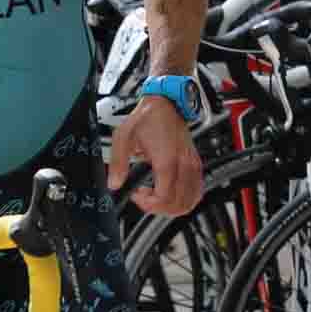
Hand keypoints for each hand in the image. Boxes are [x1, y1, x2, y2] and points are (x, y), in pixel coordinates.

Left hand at [107, 97, 201, 216]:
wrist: (166, 103)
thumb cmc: (147, 117)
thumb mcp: (124, 136)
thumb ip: (118, 162)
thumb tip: (114, 183)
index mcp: (167, 159)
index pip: (164, 197)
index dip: (148, 204)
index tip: (136, 194)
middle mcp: (183, 164)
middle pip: (178, 204)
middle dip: (158, 208)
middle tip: (144, 198)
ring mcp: (192, 164)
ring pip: (190, 201)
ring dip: (172, 206)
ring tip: (156, 197)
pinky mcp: (196, 164)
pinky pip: (197, 191)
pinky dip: (185, 200)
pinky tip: (171, 196)